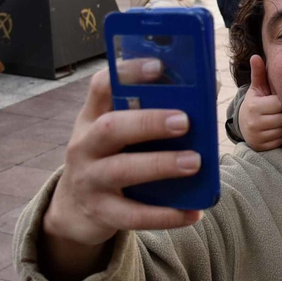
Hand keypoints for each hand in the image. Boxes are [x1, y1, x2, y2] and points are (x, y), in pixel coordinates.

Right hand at [38, 61, 203, 280]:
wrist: (74, 209)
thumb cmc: (110, 158)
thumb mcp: (117, 134)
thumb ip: (149, 114)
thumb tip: (207, 91)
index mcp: (92, 117)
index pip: (101, 86)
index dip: (127, 73)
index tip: (158, 65)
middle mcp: (85, 145)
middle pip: (111, 128)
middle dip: (148, 122)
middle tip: (184, 121)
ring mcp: (90, 180)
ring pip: (122, 170)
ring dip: (160, 165)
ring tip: (195, 162)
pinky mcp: (101, 212)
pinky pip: (133, 215)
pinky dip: (166, 215)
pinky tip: (193, 212)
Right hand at [239, 55, 281, 151]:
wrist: (244, 125)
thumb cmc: (256, 104)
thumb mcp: (257, 89)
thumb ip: (259, 73)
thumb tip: (256, 56)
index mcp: (254, 106)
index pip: (279, 104)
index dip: (279, 104)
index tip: (273, 103)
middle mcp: (253, 122)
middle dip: (281, 115)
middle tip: (273, 113)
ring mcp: (256, 136)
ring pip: (281, 130)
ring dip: (281, 127)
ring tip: (272, 122)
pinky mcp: (260, 147)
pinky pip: (278, 141)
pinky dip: (278, 137)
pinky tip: (271, 132)